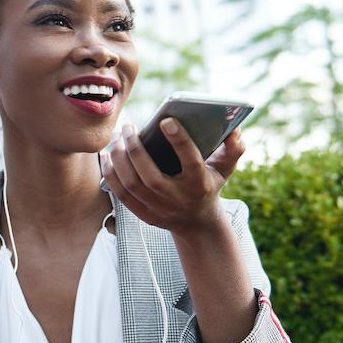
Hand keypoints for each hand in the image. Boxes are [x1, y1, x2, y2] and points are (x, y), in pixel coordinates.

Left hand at [101, 120, 244, 236]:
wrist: (197, 222)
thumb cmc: (209, 184)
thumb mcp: (225, 168)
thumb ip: (233, 149)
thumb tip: (234, 130)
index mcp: (200, 184)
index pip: (190, 161)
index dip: (179, 140)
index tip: (166, 120)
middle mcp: (178, 199)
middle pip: (150, 176)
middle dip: (135, 149)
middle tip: (128, 126)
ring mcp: (159, 210)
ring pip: (132, 185)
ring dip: (119, 159)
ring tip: (116, 137)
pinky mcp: (144, 215)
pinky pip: (121, 194)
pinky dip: (111, 174)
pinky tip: (107, 155)